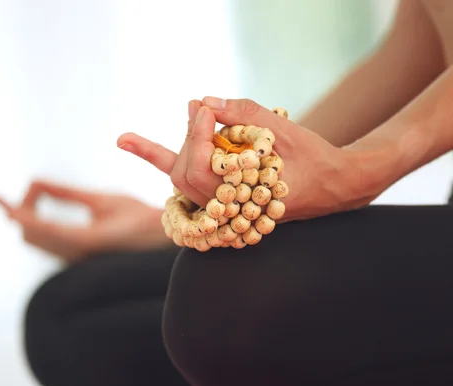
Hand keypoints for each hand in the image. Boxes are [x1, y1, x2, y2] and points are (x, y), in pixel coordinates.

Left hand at [0, 180, 170, 262]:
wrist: (164, 242)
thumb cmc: (140, 218)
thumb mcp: (104, 201)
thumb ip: (68, 194)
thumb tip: (35, 182)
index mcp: (84, 241)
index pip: (36, 226)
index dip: (14, 210)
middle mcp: (76, 256)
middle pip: (29, 235)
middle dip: (21, 211)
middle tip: (30, 187)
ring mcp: (77, 261)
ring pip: (36, 242)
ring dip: (29, 218)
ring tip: (34, 195)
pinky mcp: (79, 260)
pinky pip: (48, 244)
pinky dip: (39, 225)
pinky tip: (43, 209)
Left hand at [117, 97, 375, 221]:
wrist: (333, 184)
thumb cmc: (314, 158)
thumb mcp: (285, 131)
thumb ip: (245, 114)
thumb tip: (205, 100)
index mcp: (246, 199)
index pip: (202, 170)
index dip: (197, 136)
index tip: (203, 108)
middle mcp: (229, 210)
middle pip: (186, 175)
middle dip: (189, 138)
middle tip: (199, 109)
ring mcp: (223, 208)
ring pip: (183, 179)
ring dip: (182, 145)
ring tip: (193, 113)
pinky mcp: (221, 198)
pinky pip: (186, 181)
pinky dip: (158, 157)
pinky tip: (126, 140)